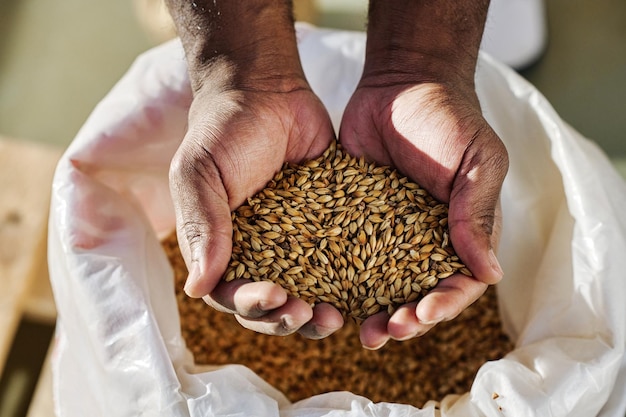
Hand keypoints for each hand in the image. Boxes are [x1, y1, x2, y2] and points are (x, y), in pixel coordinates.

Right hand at [169, 69, 343, 337]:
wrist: (267, 91)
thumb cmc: (223, 131)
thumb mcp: (200, 173)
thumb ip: (201, 225)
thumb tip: (197, 288)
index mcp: (221, 249)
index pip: (231, 295)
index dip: (250, 306)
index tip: (272, 297)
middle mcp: (258, 254)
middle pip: (271, 306)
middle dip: (287, 319)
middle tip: (308, 315)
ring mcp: (296, 245)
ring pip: (308, 294)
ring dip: (318, 315)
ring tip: (336, 317)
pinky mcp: (329, 229)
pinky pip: (340, 263)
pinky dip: (350, 283)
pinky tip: (365, 291)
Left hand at [339, 79, 507, 348]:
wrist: (402, 83)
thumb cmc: (449, 119)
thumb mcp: (477, 163)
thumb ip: (478, 215)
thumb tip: (491, 274)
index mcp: (461, 233)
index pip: (458, 282)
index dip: (443, 304)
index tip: (424, 314)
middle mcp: (423, 241)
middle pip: (416, 294)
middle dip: (404, 320)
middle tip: (384, 333)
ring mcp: (385, 233)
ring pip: (379, 285)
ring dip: (372, 311)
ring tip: (358, 330)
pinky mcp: (351, 219)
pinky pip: (345, 255)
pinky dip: (339, 280)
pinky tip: (325, 296)